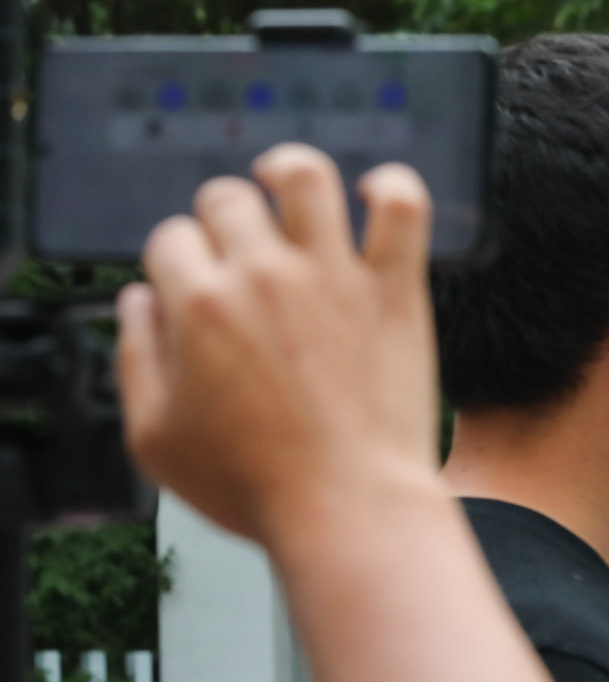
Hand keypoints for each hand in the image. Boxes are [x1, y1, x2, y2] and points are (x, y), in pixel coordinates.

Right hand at [117, 145, 439, 544]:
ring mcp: (333, 277)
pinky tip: (376, 196)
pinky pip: (401, 207)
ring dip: (289, 172)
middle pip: (228, 200)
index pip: (170, 239)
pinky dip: (390, 186)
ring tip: (288, 187)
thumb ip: (135, 359)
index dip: (177, 261)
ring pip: (305, 177)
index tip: (193, 287)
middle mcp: (263, 275)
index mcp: (197, 303)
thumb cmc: (256, 487)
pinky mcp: (395, 291)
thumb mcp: (154, 438)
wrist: (349, 510)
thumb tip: (138, 302)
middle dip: (222, 219)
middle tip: (238, 253)